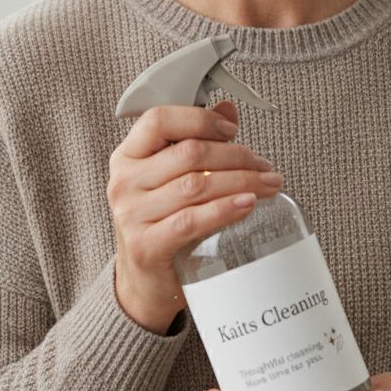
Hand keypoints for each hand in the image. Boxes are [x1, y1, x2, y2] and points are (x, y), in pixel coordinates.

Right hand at [108, 100, 282, 333]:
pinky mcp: (145, 246)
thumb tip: (227, 110)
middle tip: (264, 167)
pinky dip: (224, 210)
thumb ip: (196, 141)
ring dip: (240, 181)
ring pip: (196, 185)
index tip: (231, 130)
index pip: (158, 119)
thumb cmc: (162, 222)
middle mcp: (124, 182)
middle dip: (236, 155)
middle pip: (188, 153)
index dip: (199, 119)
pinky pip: (191, 220)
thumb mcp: (172, 177)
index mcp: (128, 156)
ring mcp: (131, 215)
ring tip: (267, 185)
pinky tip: (248, 204)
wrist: (144, 280)